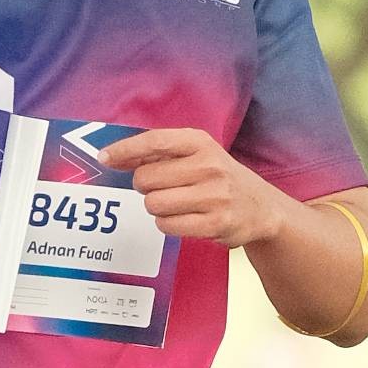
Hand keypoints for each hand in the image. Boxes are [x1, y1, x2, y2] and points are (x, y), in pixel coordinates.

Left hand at [102, 128, 284, 248]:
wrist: (262, 207)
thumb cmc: (219, 177)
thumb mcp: (198, 154)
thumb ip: (158, 153)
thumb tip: (113, 156)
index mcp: (201, 142)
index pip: (154, 141)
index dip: (125, 149)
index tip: (104, 158)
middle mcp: (209, 166)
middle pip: (146, 179)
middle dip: (145, 187)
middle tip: (162, 188)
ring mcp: (214, 195)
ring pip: (154, 204)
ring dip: (156, 207)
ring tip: (175, 204)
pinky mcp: (215, 223)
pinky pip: (167, 225)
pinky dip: (167, 224)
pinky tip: (183, 218)